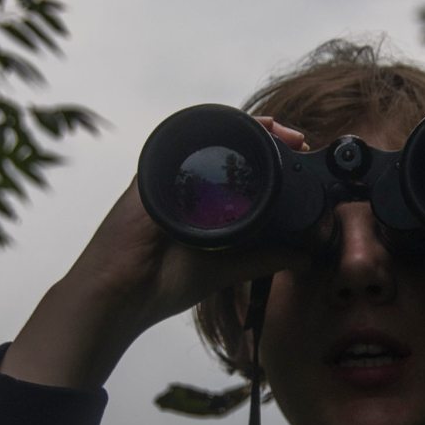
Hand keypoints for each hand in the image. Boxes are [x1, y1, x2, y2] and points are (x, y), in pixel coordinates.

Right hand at [0, 118, 310, 389]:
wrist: (120, 294)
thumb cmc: (163, 282)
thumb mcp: (226, 268)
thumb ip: (264, 258)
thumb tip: (305, 255)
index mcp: (204, 201)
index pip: (240, 168)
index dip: (271, 157)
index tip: (299, 153)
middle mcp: (186, 182)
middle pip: (228, 146)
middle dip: (264, 136)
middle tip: (295, 139)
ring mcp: (167, 175)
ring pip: (209, 140)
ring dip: (244, 130)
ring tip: (276, 130)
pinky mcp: (151, 175)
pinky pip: (181, 145)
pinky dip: (210, 136)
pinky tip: (238, 131)